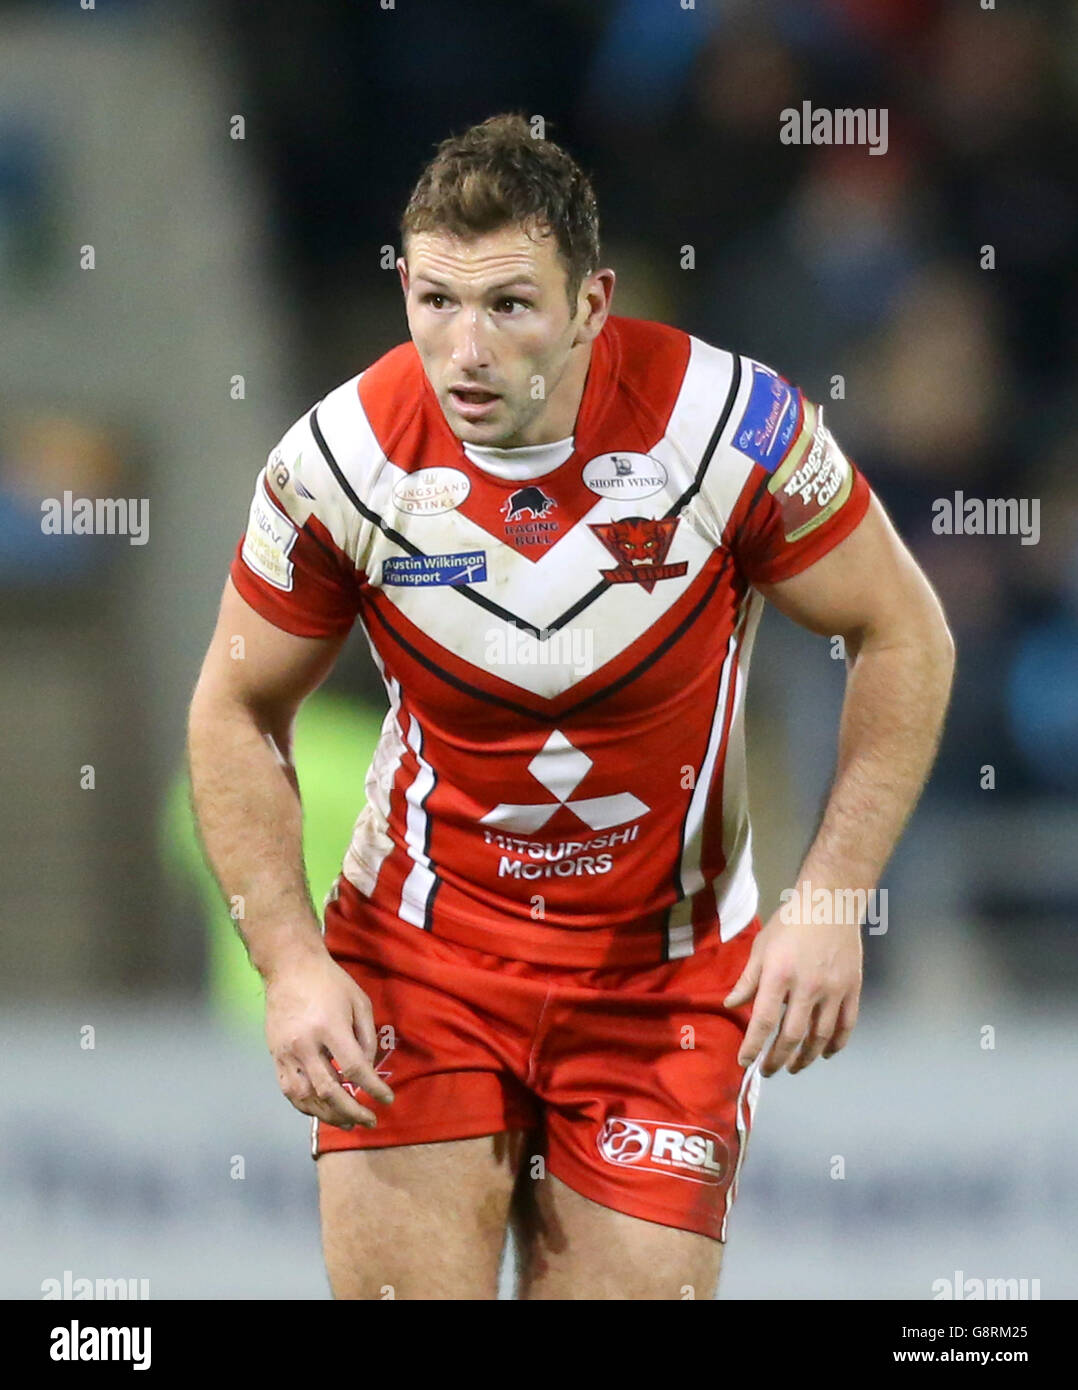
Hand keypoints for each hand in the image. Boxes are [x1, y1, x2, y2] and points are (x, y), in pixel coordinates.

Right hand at [264, 942, 394, 1126]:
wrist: (289, 967)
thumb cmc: (329, 982)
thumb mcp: (359, 1002)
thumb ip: (367, 1038)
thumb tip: (367, 1069)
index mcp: (329, 1027)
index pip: (353, 1068)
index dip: (373, 1088)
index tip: (387, 1099)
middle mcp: (305, 1044)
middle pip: (329, 1090)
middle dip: (353, 1110)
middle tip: (369, 1119)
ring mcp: (285, 1052)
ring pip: (306, 1097)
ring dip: (328, 1115)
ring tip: (348, 1122)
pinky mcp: (274, 1056)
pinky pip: (289, 1091)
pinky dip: (306, 1106)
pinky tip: (321, 1111)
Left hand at [723, 907, 861, 1076]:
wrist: (831, 904)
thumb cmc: (791, 923)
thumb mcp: (762, 947)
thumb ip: (748, 980)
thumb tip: (731, 1005)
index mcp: (779, 975)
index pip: (764, 1020)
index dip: (753, 1045)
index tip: (745, 1061)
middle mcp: (807, 987)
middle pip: (792, 1035)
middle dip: (778, 1058)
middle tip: (768, 1070)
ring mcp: (834, 990)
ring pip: (820, 1036)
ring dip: (806, 1057)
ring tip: (794, 1067)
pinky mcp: (853, 989)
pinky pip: (846, 1025)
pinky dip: (836, 1044)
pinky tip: (825, 1053)